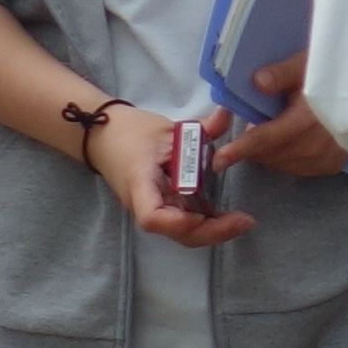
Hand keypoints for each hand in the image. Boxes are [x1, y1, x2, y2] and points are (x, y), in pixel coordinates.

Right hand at [88, 102, 255, 247]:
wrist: (103, 136)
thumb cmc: (130, 131)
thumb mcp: (166, 127)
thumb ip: (201, 127)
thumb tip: (228, 114)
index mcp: (140, 183)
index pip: (153, 217)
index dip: (179, 222)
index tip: (204, 213)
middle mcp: (145, 204)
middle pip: (175, 232)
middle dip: (211, 232)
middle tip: (244, 221)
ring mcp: (153, 209)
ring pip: (181, 233)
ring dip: (211, 230)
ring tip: (241, 220)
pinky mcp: (161, 207)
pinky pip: (183, 223)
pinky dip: (205, 222)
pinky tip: (227, 216)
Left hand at [215, 55, 347, 183]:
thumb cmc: (335, 73)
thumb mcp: (308, 64)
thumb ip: (282, 73)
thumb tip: (256, 82)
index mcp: (308, 118)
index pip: (265, 138)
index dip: (239, 150)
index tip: (219, 160)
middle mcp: (316, 145)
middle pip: (269, 154)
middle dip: (252, 145)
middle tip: (253, 124)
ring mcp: (325, 158)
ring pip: (281, 163)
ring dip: (269, 152)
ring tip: (274, 129)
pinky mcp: (331, 165)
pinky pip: (297, 167)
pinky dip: (286, 158)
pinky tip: (291, 141)